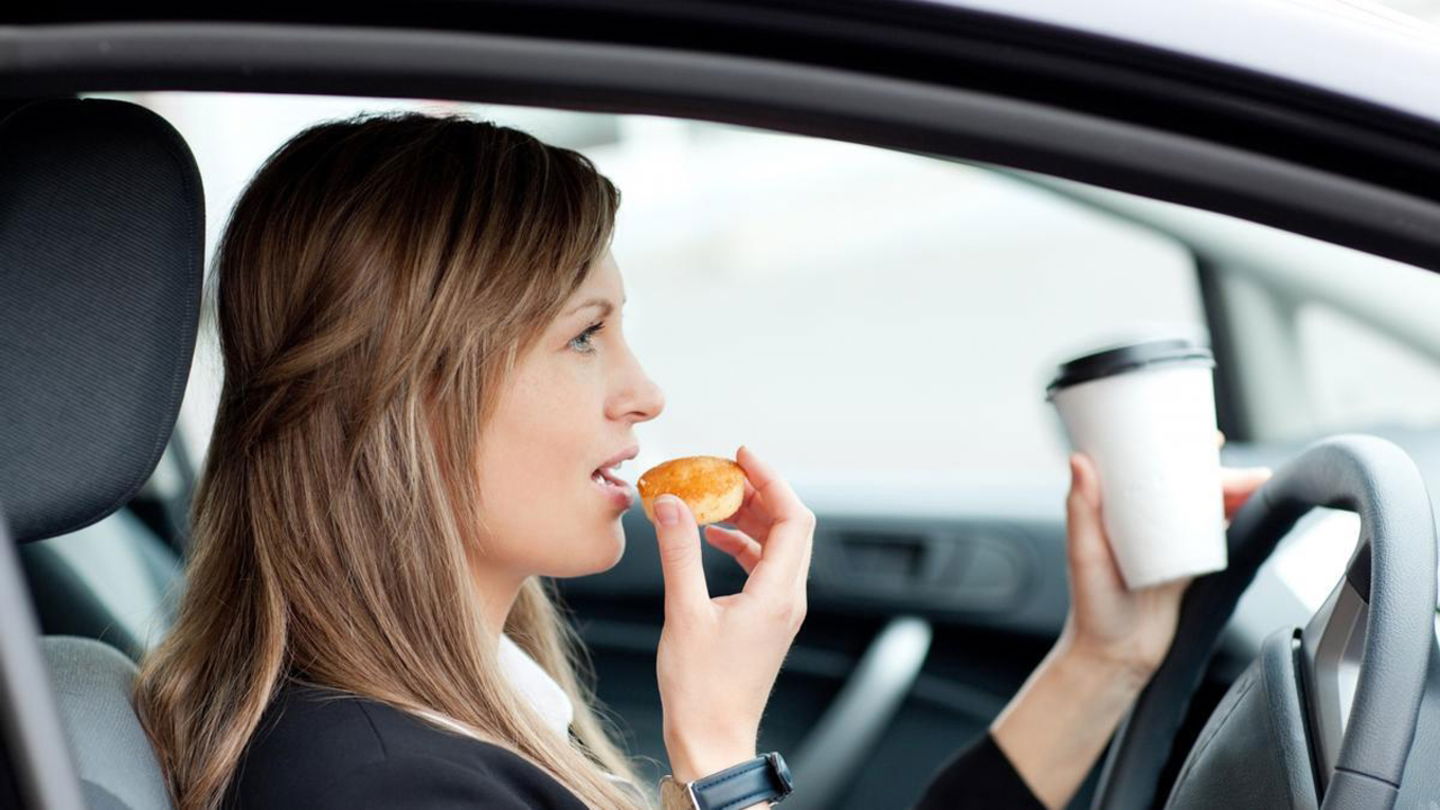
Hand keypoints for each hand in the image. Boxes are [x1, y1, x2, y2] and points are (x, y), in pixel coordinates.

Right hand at [649, 445, 813, 781]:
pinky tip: (711, 538)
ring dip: (748, 517)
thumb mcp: (683, 612)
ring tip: (711, 500)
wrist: (711, 739)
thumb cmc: (700, 690)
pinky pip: (763, 567)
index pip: (793, 518)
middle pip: (790, 526)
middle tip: (721, 473)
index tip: (741, 456)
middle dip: (758, 493)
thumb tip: (670, 505)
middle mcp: (788, 598)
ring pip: (777, 546)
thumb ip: (678, 553)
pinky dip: (742, 544)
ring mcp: (780, 610)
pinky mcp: (767, 620)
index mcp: (777, 594)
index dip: (771, 479)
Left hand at [989, 434, 1272, 808]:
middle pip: (1186, 486)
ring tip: (1259, 485)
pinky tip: (1250, 510)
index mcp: (1115, 511)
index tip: (1204, 436)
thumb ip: (1081, 510)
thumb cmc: (1092, 608)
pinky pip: (1214, 536)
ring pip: (1204, 508)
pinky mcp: (1187, 567)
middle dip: (1219, 474)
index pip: (1147, 468)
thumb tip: (1078, 459)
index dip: (1176, 448)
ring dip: (1232, 494)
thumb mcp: (1084, 554)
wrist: (1116, 658)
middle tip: (1248, 474)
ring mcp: (1167, 543)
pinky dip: (1233, 520)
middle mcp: (1143, 522)